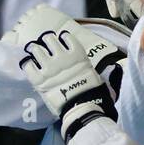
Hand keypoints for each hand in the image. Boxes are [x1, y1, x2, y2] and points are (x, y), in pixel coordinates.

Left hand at [12, 5, 115, 136]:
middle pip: (49, 39)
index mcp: (77, 54)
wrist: (82, 107)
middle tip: (45, 48)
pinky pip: (28, 65)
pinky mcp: (39, 78)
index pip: (66, 37)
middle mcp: (61, 56)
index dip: (62, 39)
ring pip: (36, 49)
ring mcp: (49, 66)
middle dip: (46, 42)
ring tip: (35, 55)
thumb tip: (115, 69)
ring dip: (35, 51)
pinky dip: (28, 64)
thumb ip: (93, 67)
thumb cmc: (93, 94)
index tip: (61, 42)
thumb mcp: (98, 76)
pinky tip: (30, 66)